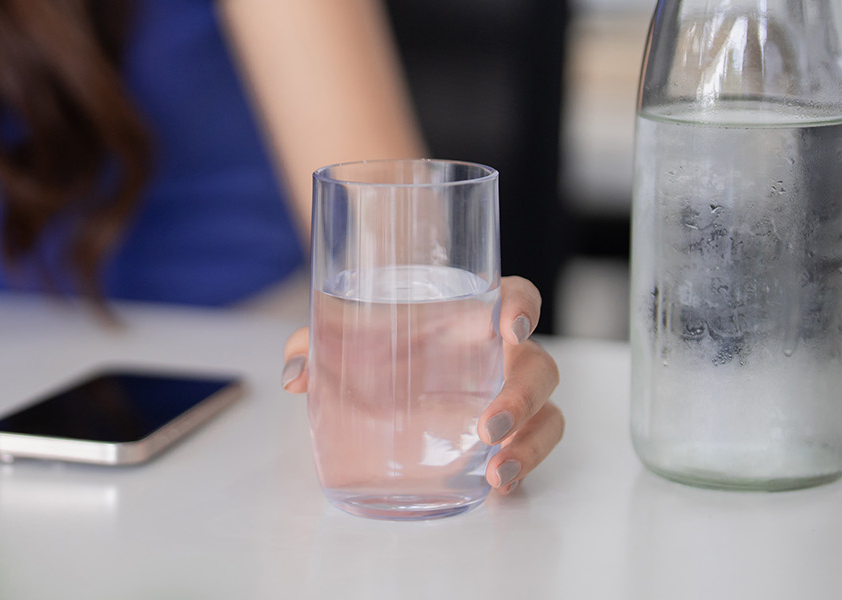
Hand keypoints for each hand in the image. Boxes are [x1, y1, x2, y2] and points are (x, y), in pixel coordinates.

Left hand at [279, 275, 562, 495]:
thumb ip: (314, 343)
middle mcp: (499, 356)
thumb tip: (294, 373)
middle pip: (538, 367)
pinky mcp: (502, 435)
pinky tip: (498, 486)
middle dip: (523, 396)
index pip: (517, 297)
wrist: (376, 369)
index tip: (510, 326)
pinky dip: (522, 466)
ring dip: (531, 443)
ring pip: (546, 414)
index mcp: (472, 315)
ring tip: (499, 473)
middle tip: (489, 427)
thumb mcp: (341, 335)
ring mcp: (506, 397)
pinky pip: (530, 447)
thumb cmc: (373, 340)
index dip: (523, 307)